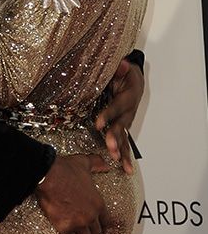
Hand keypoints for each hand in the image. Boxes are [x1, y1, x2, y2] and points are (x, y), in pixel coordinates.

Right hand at [36, 153, 109, 233]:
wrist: (49, 175)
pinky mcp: (65, 229)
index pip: (106, 222)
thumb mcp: (85, 163)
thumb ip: (97, 164)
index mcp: (98, 203)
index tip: (101, 231)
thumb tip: (106, 163)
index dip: (103, 227)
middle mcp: (91, 216)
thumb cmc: (66, 169)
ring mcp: (79, 224)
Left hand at [95, 59, 143, 174]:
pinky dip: (125, 155)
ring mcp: (127, 120)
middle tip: (109, 147)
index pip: (117, 106)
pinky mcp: (124, 126)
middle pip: (121, 125)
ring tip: (119, 162)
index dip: (108, 115)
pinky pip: (125, 142)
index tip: (98, 124)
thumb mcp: (121, 68)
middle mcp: (129, 111)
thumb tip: (123, 64)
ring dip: (121, 149)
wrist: (134, 80)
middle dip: (115, 137)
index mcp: (128, 96)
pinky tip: (126, 168)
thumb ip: (120, 68)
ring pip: (124, 137)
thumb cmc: (125, 74)